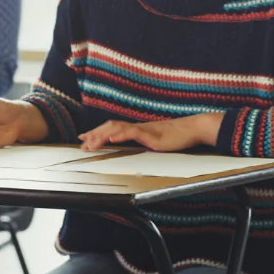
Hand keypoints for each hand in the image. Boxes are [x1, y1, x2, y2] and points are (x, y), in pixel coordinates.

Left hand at [78, 114, 220, 151]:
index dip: (97, 133)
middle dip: (94, 134)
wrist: (192, 129)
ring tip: (90, 143)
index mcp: (137, 130)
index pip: (113, 129)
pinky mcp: (151, 135)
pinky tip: (111, 139)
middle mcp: (137, 127)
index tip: (84, 138)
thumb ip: (145, 143)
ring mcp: (143, 129)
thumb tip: (136, 147)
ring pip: (117, 129)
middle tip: (81, 142)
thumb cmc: (177, 137)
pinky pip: (132, 132)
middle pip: (110, 127)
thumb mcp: (156, 142)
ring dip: (102, 135)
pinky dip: (120, 135)